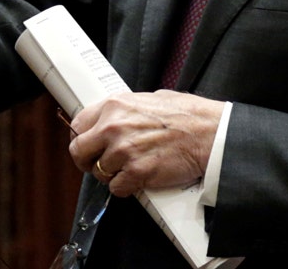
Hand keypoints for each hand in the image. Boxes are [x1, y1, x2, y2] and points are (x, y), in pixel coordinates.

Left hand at [67, 91, 223, 197]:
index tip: (88, 146)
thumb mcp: (148, 99)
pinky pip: (117, 188)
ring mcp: (124, 151)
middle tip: (99, 164)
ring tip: (130, 169)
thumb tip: (112, 119)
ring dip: (112, 175)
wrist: (209, 133)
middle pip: (79, 151)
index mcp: (114, 105)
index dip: (82, 139)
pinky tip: (139, 178)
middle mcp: (113, 127)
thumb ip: (124, 110)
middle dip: (87, 161)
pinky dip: (126, 188)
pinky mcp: (137, 172)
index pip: (78, 125)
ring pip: (99, 173)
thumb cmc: (186, 115)